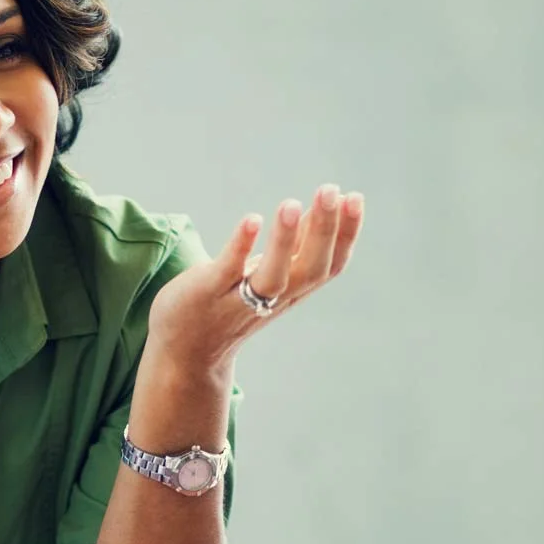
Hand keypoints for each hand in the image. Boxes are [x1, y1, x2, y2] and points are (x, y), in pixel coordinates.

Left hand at [147, 184, 364, 370]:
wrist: (187, 352)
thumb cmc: (231, 303)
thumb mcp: (270, 272)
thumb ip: (295, 245)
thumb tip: (323, 207)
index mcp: (292, 290)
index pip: (330, 265)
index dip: (347, 234)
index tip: (356, 198)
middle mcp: (274, 297)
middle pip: (310, 269)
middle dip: (324, 230)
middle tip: (331, 190)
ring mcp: (240, 298)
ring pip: (273, 276)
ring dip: (284, 241)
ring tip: (292, 204)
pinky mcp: (207, 293)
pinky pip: (227, 271)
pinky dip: (241, 247)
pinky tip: (251, 220)